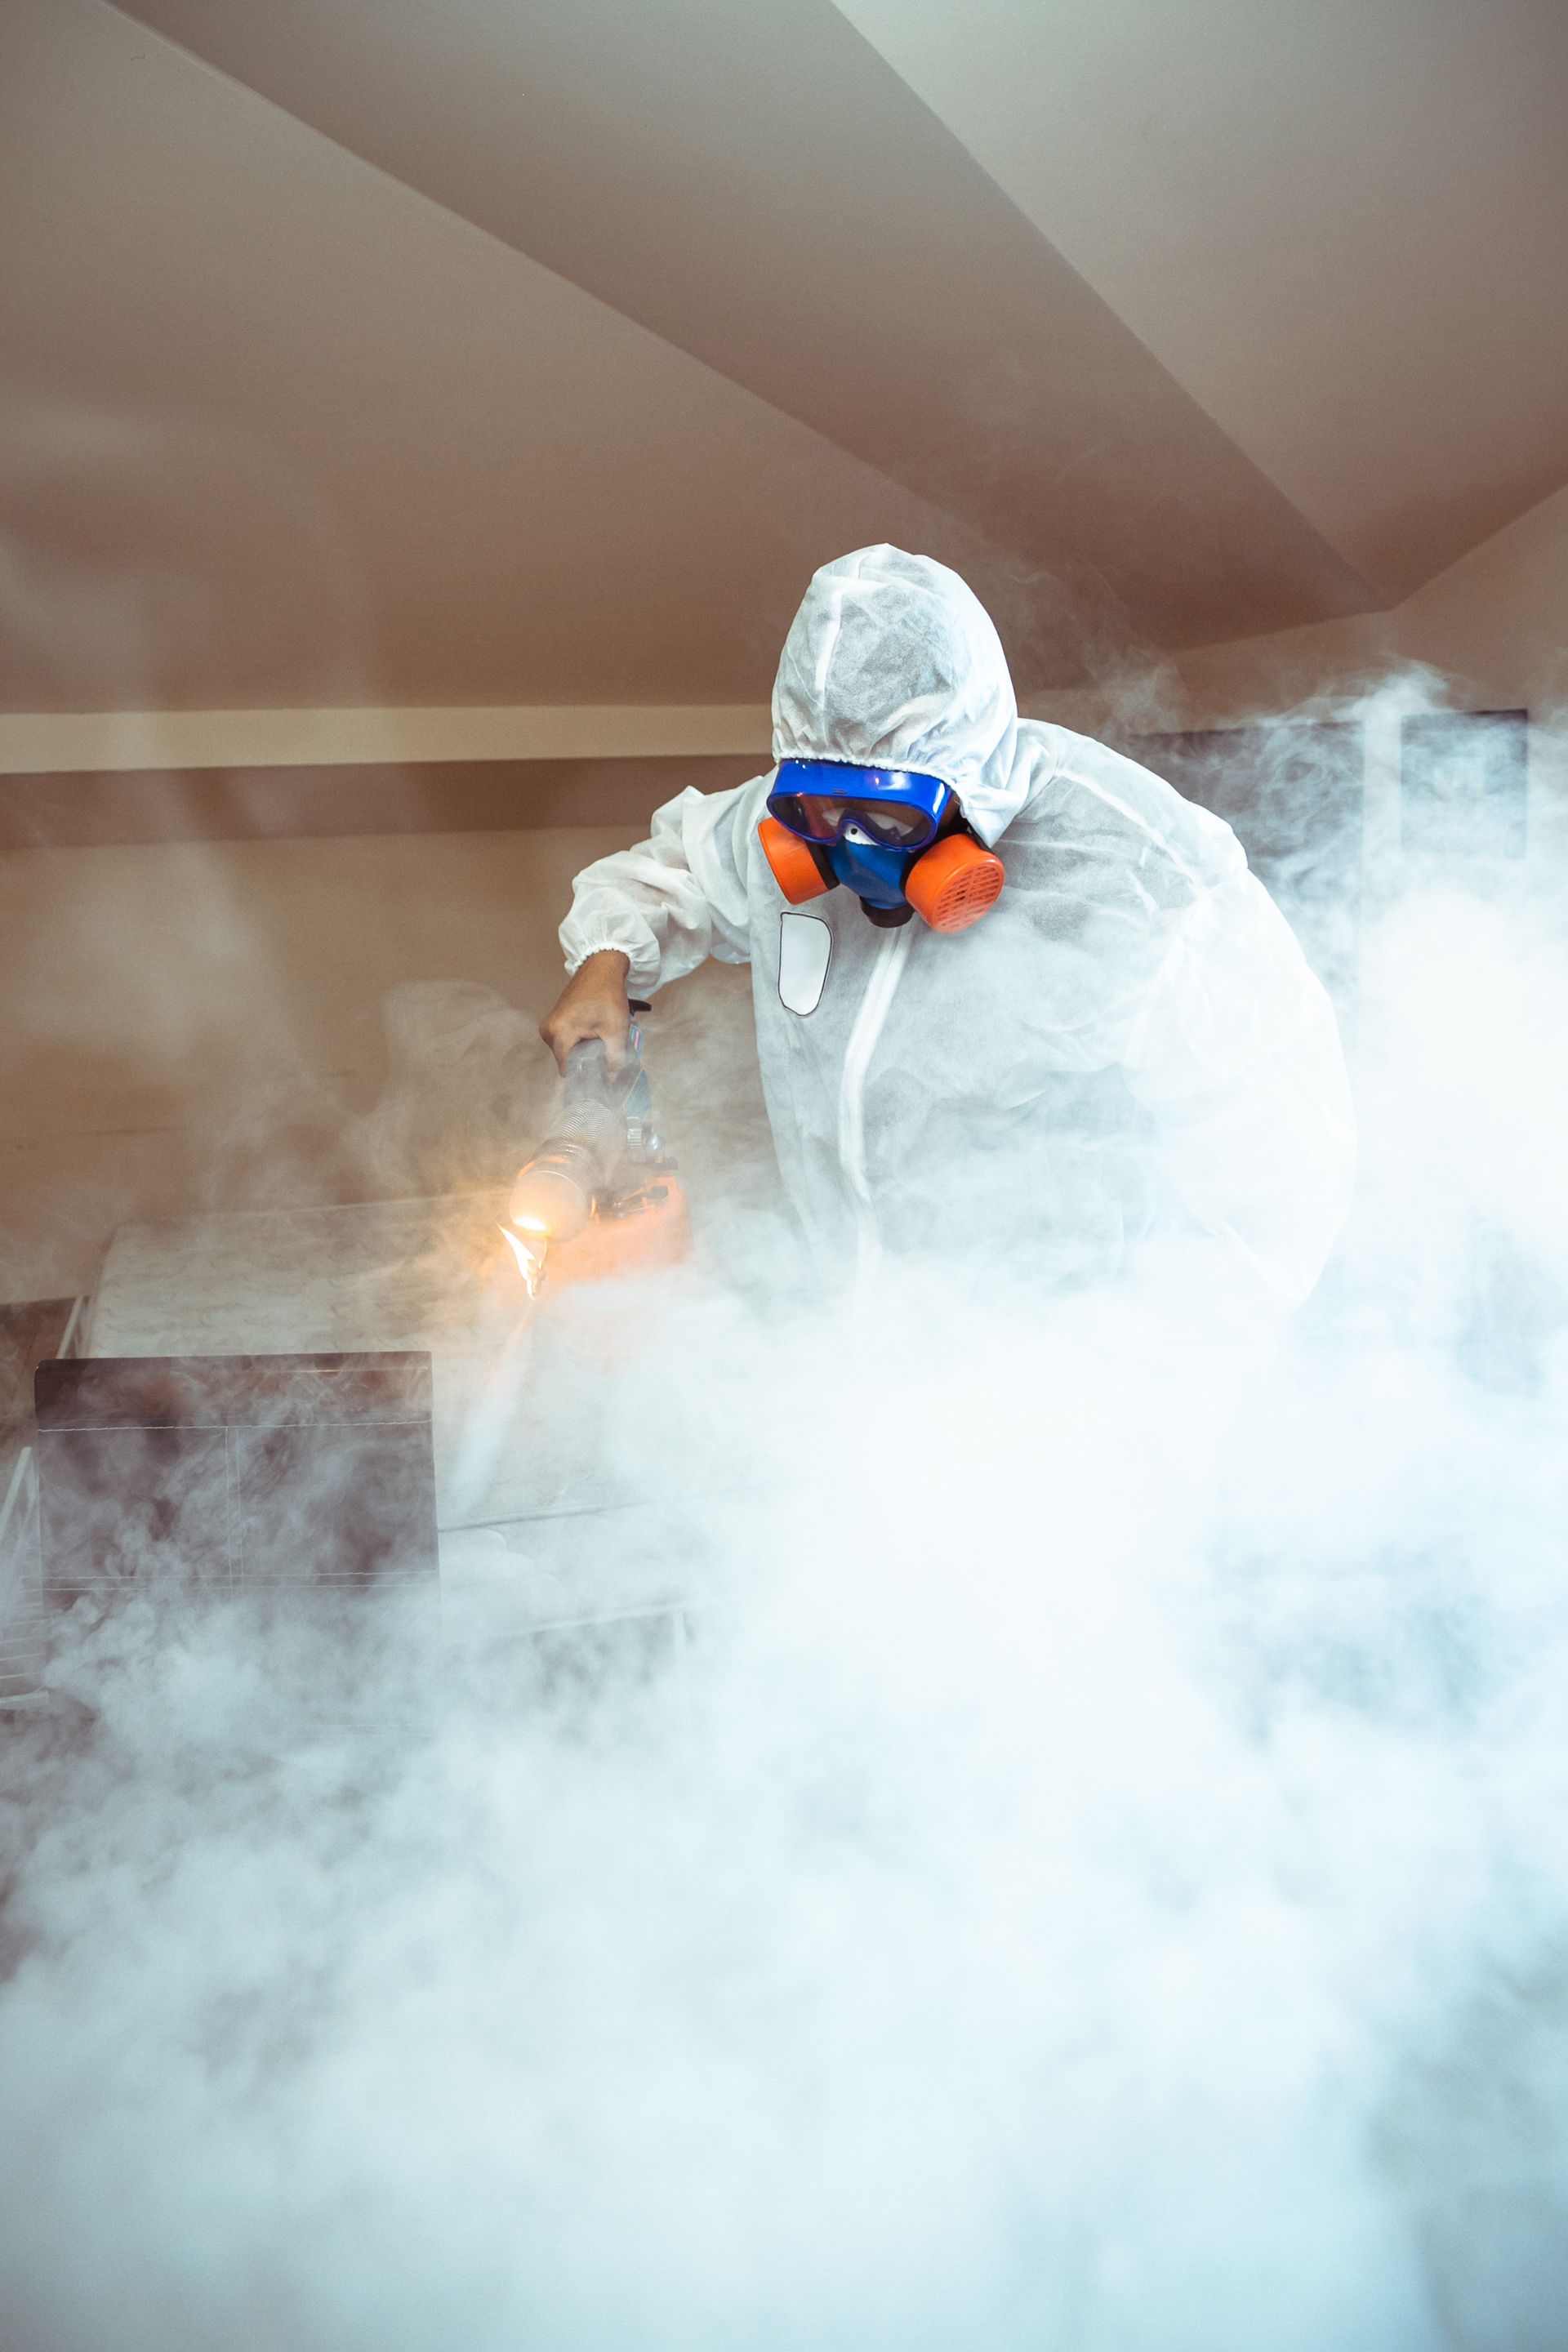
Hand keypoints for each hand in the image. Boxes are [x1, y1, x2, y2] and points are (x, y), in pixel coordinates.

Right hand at [539, 950, 632, 1072]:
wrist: (601, 968)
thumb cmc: (607, 995)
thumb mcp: (615, 1030)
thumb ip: (614, 1059)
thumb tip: (611, 1079)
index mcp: (559, 1034)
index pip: (567, 1069)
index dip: (585, 1075)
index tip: (601, 1076)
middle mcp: (548, 1031)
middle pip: (566, 1061)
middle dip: (585, 1062)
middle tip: (605, 1056)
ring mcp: (549, 1025)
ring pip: (566, 1051)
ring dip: (582, 1051)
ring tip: (600, 1042)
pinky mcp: (554, 1020)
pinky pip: (565, 1040)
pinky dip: (578, 1042)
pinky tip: (593, 1035)